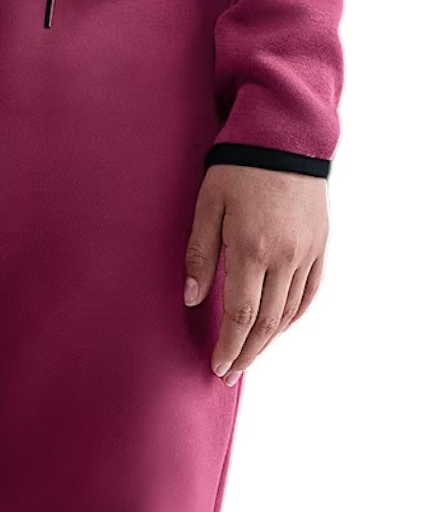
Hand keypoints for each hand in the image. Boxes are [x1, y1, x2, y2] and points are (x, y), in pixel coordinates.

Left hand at [183, 164, 328, 384]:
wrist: (283, 138)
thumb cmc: (236, 168)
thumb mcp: (206, 205)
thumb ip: (199, 253)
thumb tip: (193, 298)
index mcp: (251, 248)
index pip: (241, 314)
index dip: (230, 345)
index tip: (218, 366)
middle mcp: (284, 257)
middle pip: (267, 321)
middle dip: (247, 352)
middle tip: (230, 373)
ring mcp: (307, 253)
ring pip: (289, 311)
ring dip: (269, 339)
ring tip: (250, 356)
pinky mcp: (320, 245)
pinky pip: (310, 291)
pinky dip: (294, 315)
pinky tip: (279, 326)